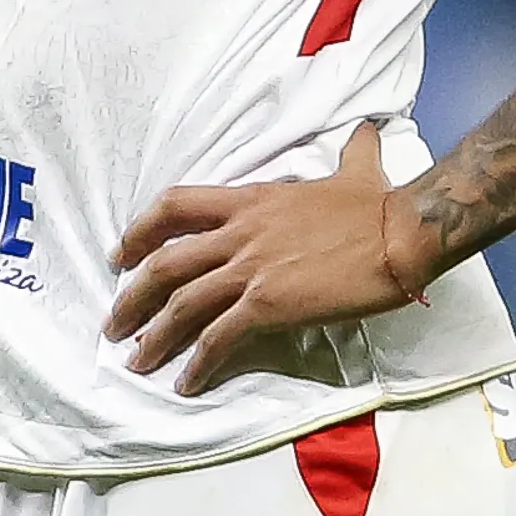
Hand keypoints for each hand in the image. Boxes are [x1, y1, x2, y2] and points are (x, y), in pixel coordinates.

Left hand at [105, 123, 435, 395]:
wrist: (400, 234)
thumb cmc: (379, 206)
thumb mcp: (356, 171)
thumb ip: (353, 153)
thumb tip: (366, 132)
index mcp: (250, 200)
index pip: (175, 205)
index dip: (141, 229)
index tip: (121, 253)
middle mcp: (240, 233)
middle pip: (166, 262)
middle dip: (132, 296)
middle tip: (115, 322)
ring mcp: (252, 269)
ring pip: (183, 303)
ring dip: (154, 335)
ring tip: (135, 360)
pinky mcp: (269, 304)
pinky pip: (220, 337)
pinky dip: (197, 362)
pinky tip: (186, 382)